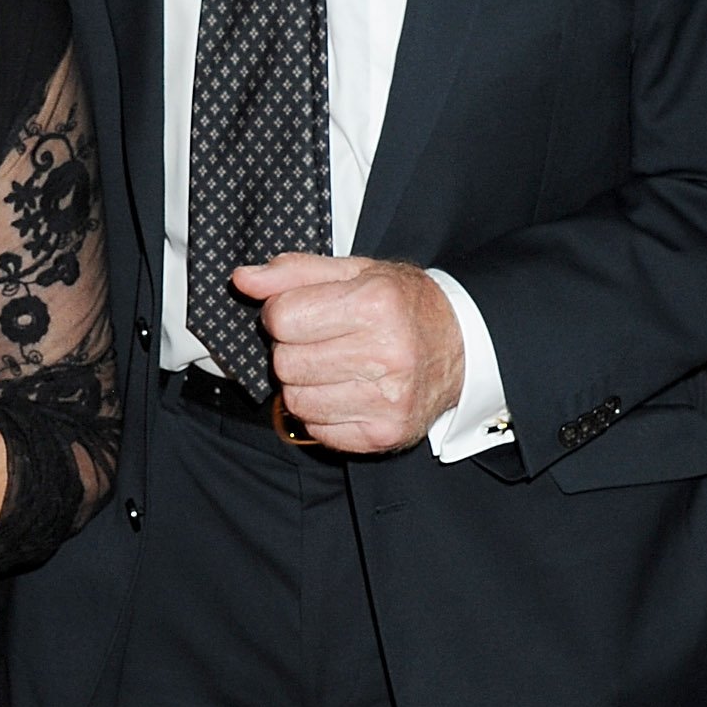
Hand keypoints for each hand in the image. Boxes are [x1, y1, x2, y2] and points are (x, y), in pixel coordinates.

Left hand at [233, 255, 464, 452]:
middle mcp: (386, 354)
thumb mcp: (355, 272)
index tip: (303, 312)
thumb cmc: (403, 304)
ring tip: (335, 366)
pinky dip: (322, 412)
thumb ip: (294, 273)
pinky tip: (347, 392)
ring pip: (296, 400)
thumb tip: (243, 280)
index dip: (282, 313)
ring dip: (304, 383)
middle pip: (285, 363)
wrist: (463, 345)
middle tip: (323, 340)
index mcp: (377, 304)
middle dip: (293, 349)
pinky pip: (317, 430)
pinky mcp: (384, 433)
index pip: (283, 318)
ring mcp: (388, 400)